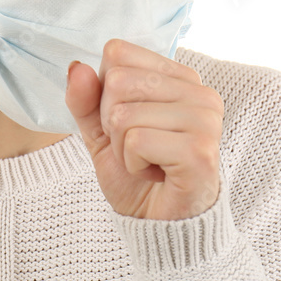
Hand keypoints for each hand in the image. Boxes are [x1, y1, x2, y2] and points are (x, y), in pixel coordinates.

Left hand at [65, 38, 223, 220]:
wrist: (163, 227)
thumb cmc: (139, 175)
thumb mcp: (101, 131)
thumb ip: (86, 99)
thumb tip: (76, 67)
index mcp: (180, 77)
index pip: (117, 53)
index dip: (106, 94)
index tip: (130, 125)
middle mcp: (200, 92)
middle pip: (117, 81)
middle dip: (111, 123)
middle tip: (137, 148)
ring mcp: (204, 120)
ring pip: (123, 113)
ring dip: (122, 148)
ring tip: (148, 162)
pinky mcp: (199, 150)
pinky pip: (136, 141)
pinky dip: (133, 165)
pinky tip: (156, 175)